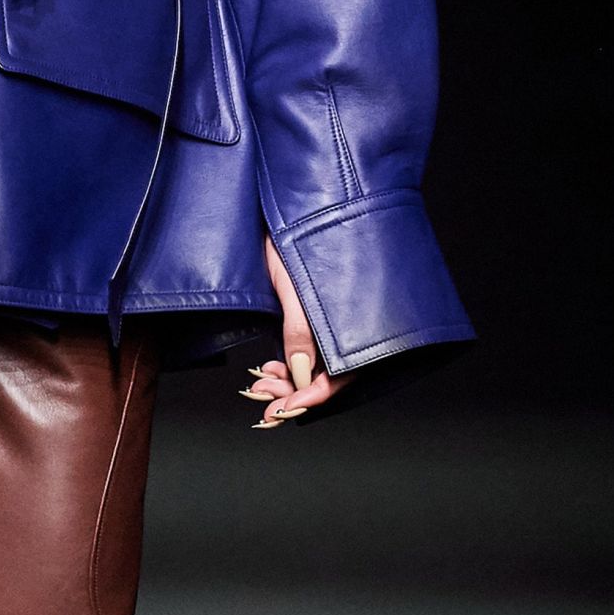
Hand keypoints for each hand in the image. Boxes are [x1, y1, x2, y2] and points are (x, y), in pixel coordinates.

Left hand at [242, 233, 355, 429]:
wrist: (286, 203)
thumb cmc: (290, 232)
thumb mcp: (292, 285)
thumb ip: (300, 331)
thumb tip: (300, 377)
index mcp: (352, 319)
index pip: (339, 376)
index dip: (310, 398)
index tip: (282, 411)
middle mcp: (346, 323)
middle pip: (328, 377)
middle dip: (294, 395)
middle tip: (264, 405)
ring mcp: (330, 318)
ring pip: (315, 366)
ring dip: (288, 383)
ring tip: (261, 386)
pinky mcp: (314, 311)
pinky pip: (308, 349)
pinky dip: (287, 365)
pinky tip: (269, 368)